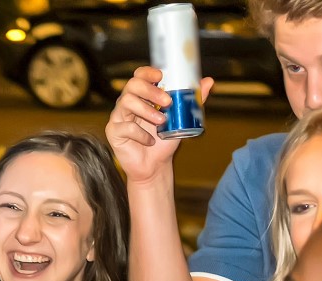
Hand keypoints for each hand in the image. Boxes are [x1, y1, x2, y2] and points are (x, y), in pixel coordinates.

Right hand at [105, 67, 212, 184]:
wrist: (155, 167)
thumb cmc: (164, 142)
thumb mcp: (181, 119)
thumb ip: (192, 101)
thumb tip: (208, 82)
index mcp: (141, 96)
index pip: (139, 75)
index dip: (148, 72)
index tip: (161, 77)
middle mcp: (127, 103)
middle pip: (132, 85)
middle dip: (151, 91)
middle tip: (167, 102)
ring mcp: (118, 117)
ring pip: (126, 102)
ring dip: (147, 111)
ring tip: (161, 122)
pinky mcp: (114, 132)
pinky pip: (126, 126)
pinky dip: (140, 134)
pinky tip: (150, 141)